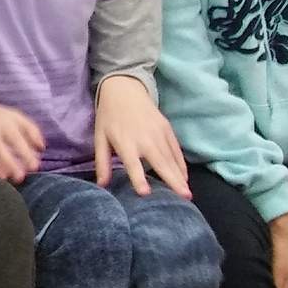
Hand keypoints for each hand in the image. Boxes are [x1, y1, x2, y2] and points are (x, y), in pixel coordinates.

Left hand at [92, 75, 189, 197]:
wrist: (124, 89)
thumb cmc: (109, 116)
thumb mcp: (100, 137)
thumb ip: (102, 162)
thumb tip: (102, 185)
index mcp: (125, 142)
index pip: (132, 164)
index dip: (138, 178)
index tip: (146, 193)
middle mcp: (144, 138)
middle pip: (160, 162)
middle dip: (172, 181)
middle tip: (184, 198)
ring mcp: (158, 132)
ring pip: (171, 158)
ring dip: (180, 176)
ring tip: (187, 194)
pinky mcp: (167, 128)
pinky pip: (176, 149)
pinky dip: (181, 164)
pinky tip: (184, 178)